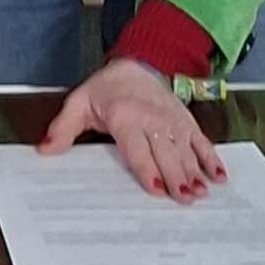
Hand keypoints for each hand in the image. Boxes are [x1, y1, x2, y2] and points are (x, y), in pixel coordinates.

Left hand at [40, 59, 228, 201]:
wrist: (135, 65)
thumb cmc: (105, 90)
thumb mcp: (79, 104)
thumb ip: (63, 129)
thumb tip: (45, 149)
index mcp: (125, 118)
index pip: (138, 148)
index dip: (148, 169)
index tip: (157, 188)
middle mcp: (152, 119)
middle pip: (166, 153)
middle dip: (177, 176)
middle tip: (186, 199)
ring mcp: (172, 121)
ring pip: (186, 150)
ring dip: (195, 172)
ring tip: (202, 192)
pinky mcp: (185, 122)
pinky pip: (201, 142)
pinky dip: (212, 158)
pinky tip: (219, 176)